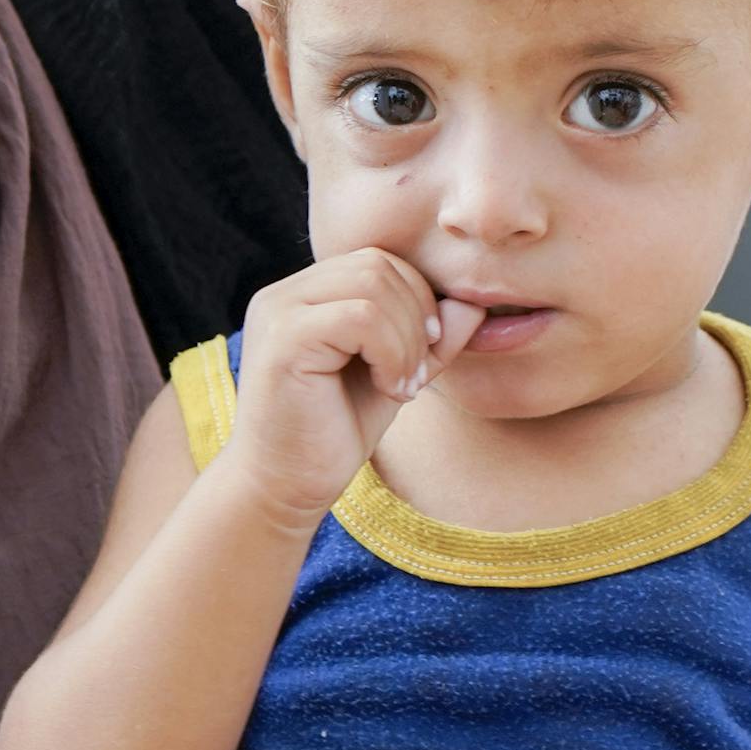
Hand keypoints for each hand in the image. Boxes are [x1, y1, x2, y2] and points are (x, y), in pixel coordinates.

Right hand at [225, 248, 483, 523]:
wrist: (284, 488)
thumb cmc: (335, 433)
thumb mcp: (395, 375)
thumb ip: (430, 339)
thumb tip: (472, 304)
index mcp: (305, 295)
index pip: (378, 261)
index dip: (417, 299)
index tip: (426, 355)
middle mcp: (283, 294)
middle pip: (377, 265)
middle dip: (417, 317)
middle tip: (418, 374)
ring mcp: (278, 312)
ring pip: (372, 285)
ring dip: (406, 339)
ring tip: (403, 386)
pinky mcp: (282, 340)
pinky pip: (359, 317)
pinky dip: (391, 353)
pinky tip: (389, 390)